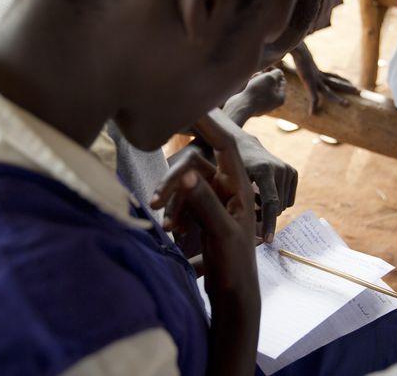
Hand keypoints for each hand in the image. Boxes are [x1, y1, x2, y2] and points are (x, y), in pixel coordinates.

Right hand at [151, 115, 260, 375]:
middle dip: (175, 181)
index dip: (209, 121)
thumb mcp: (222, 233)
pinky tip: (171, 231)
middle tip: (156, 199)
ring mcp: (216, 198)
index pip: (226, 143)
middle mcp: (229, 186)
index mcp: (241, 185)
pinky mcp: (204, 211)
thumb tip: (186, 173)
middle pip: (197, 166)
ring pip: (187, 184)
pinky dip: (176, 211)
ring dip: (173, 200)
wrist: (235, 293)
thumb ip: (205, 203)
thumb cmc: (236, 264)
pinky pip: (184, 200)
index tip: (189, 102)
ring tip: (166, 223)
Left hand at [234, 132, 297, 242]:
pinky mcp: (293, 172)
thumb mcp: (229, 184)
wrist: (244, 147)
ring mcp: (288, 170)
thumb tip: (245, 233)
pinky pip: (288, 201)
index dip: (269, 224)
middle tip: (249, 214)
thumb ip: (235, 203)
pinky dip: (277, 203)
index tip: (268, 240)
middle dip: (264, 216)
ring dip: (270, 211)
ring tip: (254, 202)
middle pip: (277, 208)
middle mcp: (280, 168)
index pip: (271, 203)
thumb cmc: (230, 169)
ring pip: (283, 206)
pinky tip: (263, 194)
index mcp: (263, 171)